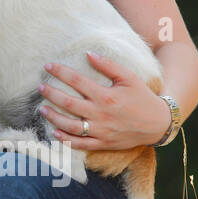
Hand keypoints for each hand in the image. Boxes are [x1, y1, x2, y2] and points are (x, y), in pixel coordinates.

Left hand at [37, 51, 169, 150]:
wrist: (156, 124)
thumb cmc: (142, 97)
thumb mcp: (129, 77)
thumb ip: (108, 65)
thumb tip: (88, 54)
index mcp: (106, 96)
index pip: (78, 82)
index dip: (61, 72)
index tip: (48, 66)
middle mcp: (101, 114)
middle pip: (69, 104)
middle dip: (52, 94)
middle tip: (40, 87)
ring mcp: (100, 131)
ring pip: (70, 126)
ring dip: (54, 117)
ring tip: (42, 109)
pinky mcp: (102, 143)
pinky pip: (80, 144)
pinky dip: (66, 140)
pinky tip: (54, 132)